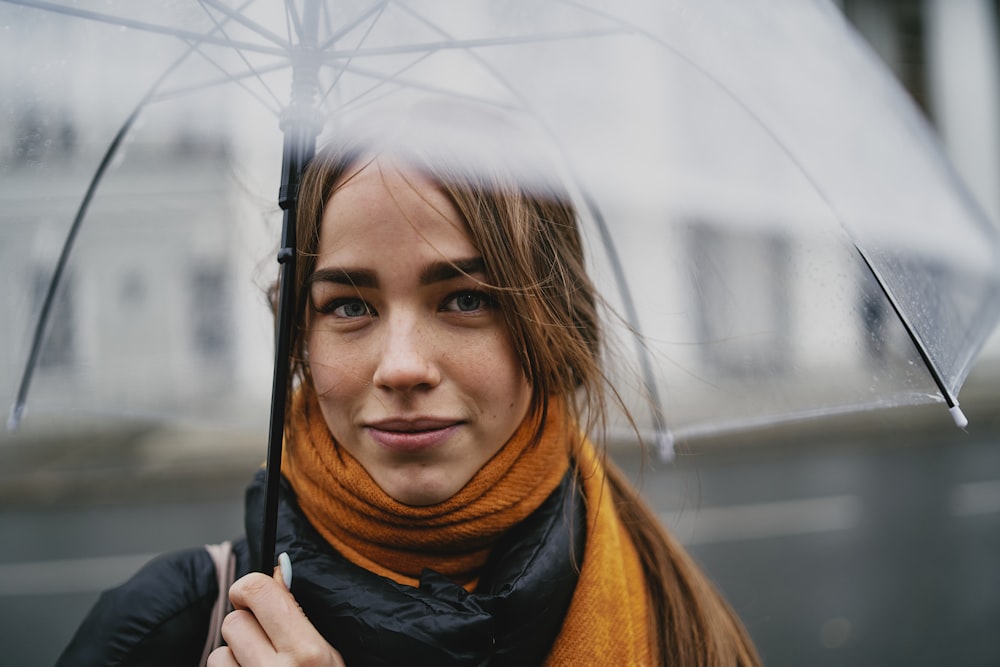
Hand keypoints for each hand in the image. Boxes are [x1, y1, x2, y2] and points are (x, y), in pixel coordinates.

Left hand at [207, 556, 344, 665]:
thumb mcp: (328, 654)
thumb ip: (299, 614)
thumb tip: (279, 568)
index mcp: (307, 651)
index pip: (257, 592)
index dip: (250, 586)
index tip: (254, 593)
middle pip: (234, 621)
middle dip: (247, 625)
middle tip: (265, 638)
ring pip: (219, 652)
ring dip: (235, 655)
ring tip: (260, 666)